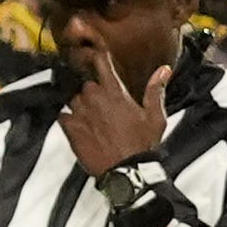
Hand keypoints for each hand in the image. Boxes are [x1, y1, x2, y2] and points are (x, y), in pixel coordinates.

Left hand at [56, 54, 173, 178]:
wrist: (126, 171)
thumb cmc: (142, 145)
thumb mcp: (155, 117)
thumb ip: (155, 90)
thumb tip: (164, 70)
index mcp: (115, 92)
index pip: (102, 63)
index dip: (97, 56)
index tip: (95, 55)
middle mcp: (94, 98)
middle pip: (87, 84)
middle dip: (94, 92)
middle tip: (104, 108)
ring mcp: (80, 112)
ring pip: (74, 99)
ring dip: (81, 106)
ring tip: (94, 121)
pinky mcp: (70, 128)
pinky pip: (62, 115)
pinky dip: (68, 119)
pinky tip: (80, 128)